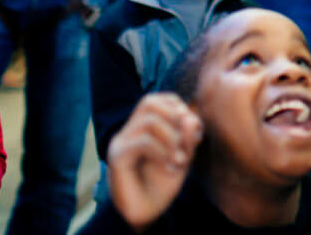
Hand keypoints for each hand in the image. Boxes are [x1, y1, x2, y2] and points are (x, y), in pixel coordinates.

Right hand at [107, 93, 202, 231]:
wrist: (145, 212)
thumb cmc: (162, 182)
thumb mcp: (182, 156)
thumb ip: (188, 138)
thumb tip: (189, 117)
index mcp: (143, 126)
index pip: (159, 99)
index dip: (179, 107)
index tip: (194, 130)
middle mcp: (129, 130)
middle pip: (149, 102)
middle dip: (175, 118)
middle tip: (185, 143)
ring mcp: (120, 142)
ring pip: (150, 121)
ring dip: (173, 139)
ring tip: (179, 160)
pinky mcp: (116, 156)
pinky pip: (143, 142)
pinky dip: (163, 152)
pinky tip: (169, 167)